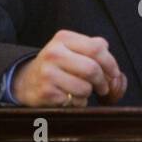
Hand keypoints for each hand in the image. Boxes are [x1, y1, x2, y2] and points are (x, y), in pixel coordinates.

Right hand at [11, 30, 127, 106]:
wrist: (27, 81)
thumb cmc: (58, 66)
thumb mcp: (72, 49)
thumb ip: (95, 51)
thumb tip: (115, 70)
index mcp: (63, 38)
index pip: (97, 48)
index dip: (111, 63)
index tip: (114, 73)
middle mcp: (54, 53)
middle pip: (92, 69)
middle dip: (103, 82)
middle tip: (103, 88)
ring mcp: (48, 73)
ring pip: (85, 88)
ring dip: (88, 93)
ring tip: (80, 91)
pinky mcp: (46, 92)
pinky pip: (75, 101)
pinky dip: (78, 103)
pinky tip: (69, 97)